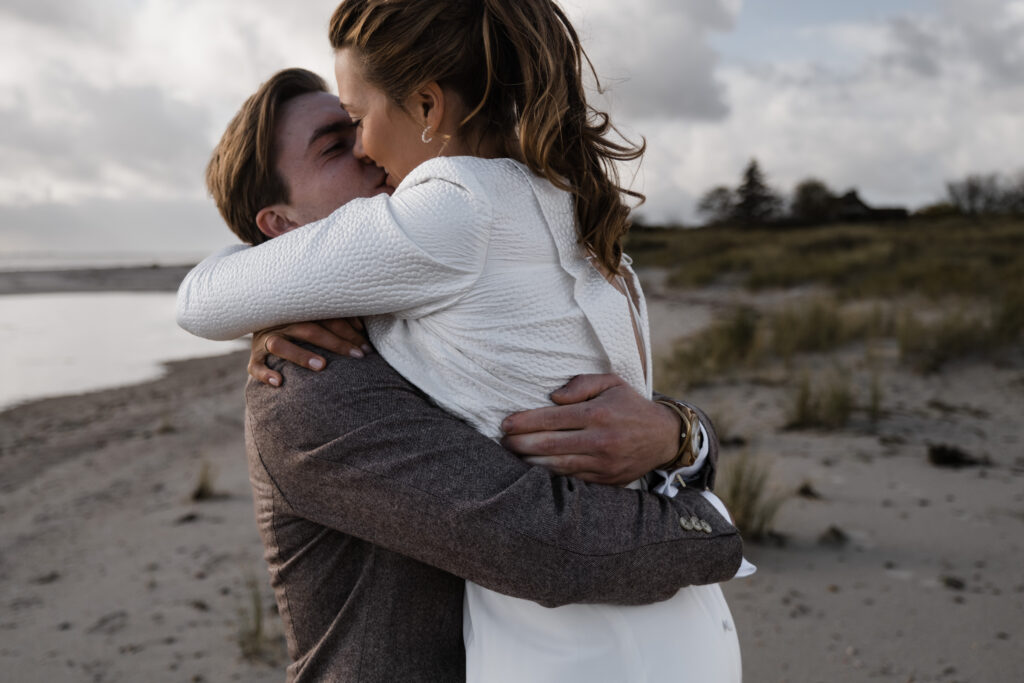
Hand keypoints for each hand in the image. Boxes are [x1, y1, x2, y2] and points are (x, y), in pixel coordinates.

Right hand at [249, 318, 371, 386]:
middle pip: (307, 329)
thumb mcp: (314, 317)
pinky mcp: (254, 357)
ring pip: (279, 344)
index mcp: (297, 311)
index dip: (348, 332)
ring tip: (322, 366)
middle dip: (334, 343)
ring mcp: (264, 340)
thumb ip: (337, 320)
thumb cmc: (297, 323)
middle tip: (356, 356)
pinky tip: (279, 382)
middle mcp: (279, 323)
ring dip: (300, 354)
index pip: (325, 318)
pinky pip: (255, 366)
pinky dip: (265, 374)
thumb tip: (361, 327)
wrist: (258, 321)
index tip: (366, 348)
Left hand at [500, 374, 679, 484]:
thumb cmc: (630, 406)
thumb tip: (553, 397)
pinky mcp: (605, 480)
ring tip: (512, 455)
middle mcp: (600, 440)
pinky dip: (549, 475)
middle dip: (520, 443)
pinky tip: (534, 468)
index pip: (552, 418)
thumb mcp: (611, 383)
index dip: (525, 422)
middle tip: (502, 441)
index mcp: (598, 414)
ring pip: (557, 465)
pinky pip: (571, 478)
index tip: (505, 423)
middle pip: (549, 444)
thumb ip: (581, 384)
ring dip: (530, 461)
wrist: (664, 437)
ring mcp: (602, 463)